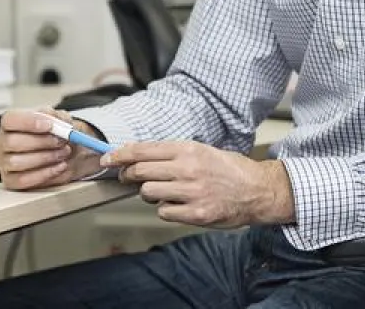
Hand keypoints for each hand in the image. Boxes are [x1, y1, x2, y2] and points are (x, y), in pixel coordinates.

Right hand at [0, 109, 105, 190]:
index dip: (28, 122)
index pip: (10, 120)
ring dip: (44, 158)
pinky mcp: (10, 181)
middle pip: (11, 142)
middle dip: (40, 142)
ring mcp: (4, 163)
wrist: (67, 154)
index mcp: (10, 123)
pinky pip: (22, 180)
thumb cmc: (58, 135)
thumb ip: (56, 118)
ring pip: (16, 162)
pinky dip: (44, 174)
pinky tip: (59, 167)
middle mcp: (3, 142)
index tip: (50, 126)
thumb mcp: (60, 120)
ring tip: (62, 153)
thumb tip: (54, 123)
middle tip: (60, 141)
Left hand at [101, 141, 294, 228]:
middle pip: (139, 172)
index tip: (107, 159)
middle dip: (128, 176)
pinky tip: (177, 205)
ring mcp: (192, 193)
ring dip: (148, 194)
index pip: (142, 150)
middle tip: (128, 178)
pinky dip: (165, 210)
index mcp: (187, 149)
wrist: (257, 190)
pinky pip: (163, 213)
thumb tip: (136, 157)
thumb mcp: (200, 150)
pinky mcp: (196, 214)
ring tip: (162, 192)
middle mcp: (188, 169)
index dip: (119, 155)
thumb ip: (170, 154)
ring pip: (147, 194)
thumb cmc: (227, 169)